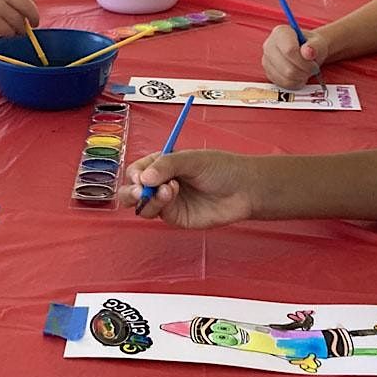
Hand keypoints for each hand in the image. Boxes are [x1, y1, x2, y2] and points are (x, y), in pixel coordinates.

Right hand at [0, 0, 39, 35]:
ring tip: (15, 31)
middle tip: (32, 25)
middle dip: (33, 19)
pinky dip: (9, 34)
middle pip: (29, 8)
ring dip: (20, 29)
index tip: (29, 11)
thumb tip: (27, 11)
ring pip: (20, 22)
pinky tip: (4, 32)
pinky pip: (9, 31)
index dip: (31, 4)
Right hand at [121, 150, 254, 227]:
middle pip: (133, 190)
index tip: (142, 176)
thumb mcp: (192, 159)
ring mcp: (167, 201)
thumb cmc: (221, 169)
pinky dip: (159, 205)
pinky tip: (172, 194)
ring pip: (141, 205)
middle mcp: (161, 183)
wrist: (244, 190)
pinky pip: (157, 214)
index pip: (137, 170)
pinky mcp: (175, 217)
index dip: (136, 174)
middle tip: (142, 190)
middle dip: (132, 190)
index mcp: (162, 164)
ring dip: (147, 198)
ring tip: (167, 190)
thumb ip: (167, 165)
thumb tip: (144, 178)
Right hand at [262, 25, 326, 87]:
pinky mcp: (268, 72)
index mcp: (280, 32)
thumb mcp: (318, 42)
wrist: (306, 51)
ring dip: (300, 77)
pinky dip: (295, 82)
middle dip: (304, 71)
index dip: (304, 61)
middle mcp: (269, 45)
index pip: (289, 50)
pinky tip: (299, 76)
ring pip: (285, 77)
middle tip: (312, 68)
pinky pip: (282, 83)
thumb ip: (315, 46)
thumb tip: (308, 52)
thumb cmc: (311, 45)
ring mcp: (266, 60)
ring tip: (306, 71)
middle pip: (287, 67)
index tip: (313, 63)